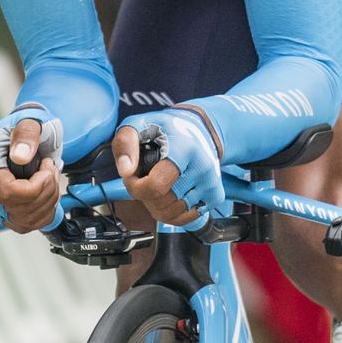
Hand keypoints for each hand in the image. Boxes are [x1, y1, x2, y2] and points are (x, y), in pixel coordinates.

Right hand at [0, 112, 63, 231]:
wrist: (26, 134)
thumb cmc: (27, 125)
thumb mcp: (29, 121)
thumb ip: (25, 135)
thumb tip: (20, 157)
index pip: (6, 193)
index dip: (34, 187)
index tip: (46, 166)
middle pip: (17, 210)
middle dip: (46, 191)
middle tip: (51, 168)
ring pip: (25, 220)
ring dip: (48, 200)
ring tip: (50, 176)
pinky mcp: (5, 213)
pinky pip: (28, 224)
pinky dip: (45, 211)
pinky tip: (47, 191)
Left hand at [114, 110, 223, 227]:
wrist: (198, 129)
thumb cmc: (166, 128)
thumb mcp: (139, 123)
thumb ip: (125, 143)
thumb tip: (126, 170)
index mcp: (184, 148)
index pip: (156, 186)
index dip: (135, 186)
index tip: (131, 176)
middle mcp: (202, 167)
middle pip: (162, 203)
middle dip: (144, 195)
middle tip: (144, 177)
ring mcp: (211, 183)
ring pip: (172, 214)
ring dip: (156, 205)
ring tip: (156, 184)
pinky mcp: (216, 196)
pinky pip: (185, 219)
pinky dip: (171, 212)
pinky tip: (169, 194)